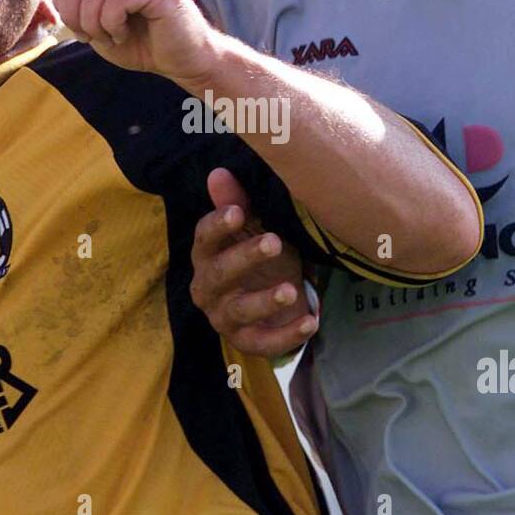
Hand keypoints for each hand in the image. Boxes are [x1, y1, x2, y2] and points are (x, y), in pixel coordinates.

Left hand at [52, 0, 217, 82]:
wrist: (185, 60)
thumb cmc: (141, 42)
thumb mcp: (96, 23)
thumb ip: (74, 4)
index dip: (63, 1)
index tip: (81, 28)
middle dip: (74, 13)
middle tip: (92, 35)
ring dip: (94, 21)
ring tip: (111, 35)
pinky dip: (111, 23)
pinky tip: (123, 33)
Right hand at [189, 168, 318, 357]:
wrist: (274, 303)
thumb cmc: (260, 260)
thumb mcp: (253, 230)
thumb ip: (236, 204)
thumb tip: (219, 173)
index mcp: (206, 256)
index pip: (204, 238)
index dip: (218, 225)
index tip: (238, 212)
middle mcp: (208, 288)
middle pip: (220, 273)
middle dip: (245, 257)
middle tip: (274, 241)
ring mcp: (224, 317)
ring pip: (240, 310)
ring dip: (264, 301)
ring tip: (291, 289)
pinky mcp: (246, 341)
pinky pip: (264, 342)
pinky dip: (287, 335)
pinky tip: (311, 322)